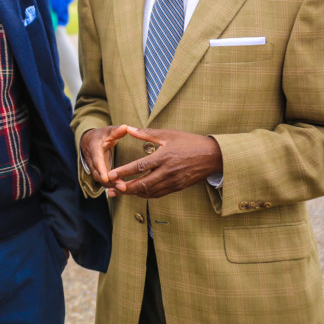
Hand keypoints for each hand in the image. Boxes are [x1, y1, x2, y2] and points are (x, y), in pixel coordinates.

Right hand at [80, 125, 129, 191]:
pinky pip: (104, 182)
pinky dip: (112, 186)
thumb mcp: (108, 131)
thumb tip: (126, 127)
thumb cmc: (100, 136)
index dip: (101, 169)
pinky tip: (123, 189)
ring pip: (101, 180)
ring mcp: (94, 169)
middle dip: (110, 182)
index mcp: (94, 149)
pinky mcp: (99, 174)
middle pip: (99, 174)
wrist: (89, 141)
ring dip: (112, 186)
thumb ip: (117, 131)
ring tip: (124, 189)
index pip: (96, 160)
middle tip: (122, 187)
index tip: (106, 177)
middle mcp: (92, 161)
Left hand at [106, 126, 222, 199]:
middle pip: (142, 184)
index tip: (110, 175)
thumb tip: (129, 129)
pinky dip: (146, 194)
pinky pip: (158, 194)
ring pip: (149, 191)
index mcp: (164, 157)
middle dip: (124, 188)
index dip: (123, 172)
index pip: (140, 166)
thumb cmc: (190, 142)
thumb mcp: (169, 134)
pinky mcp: (178, 187)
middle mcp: (168, 171)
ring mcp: (173, 181)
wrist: (213, 156)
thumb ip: (147, 134)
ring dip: (133, 193)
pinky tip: (137, 192)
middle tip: (110, 190)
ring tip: (119, 192)